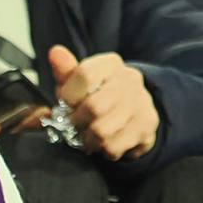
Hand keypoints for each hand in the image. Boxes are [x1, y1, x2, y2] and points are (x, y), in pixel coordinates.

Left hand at [48, 45, 158, 160]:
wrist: (134, 113)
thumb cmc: (97, 95)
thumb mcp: (78, 83)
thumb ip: (65, 71)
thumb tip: (55, 52)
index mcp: (110, 64)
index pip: (85, 74)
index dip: (69, 95)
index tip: (66, 103)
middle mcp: (130, 79)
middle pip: (93, 106)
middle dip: (77, 121)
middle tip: (74, 124)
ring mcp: (142, 102)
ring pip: (102, 130)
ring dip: (88, 139)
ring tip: (88, 136)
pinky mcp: (147, 125)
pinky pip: (114, 146)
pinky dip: (103, 150)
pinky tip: (104, 143)